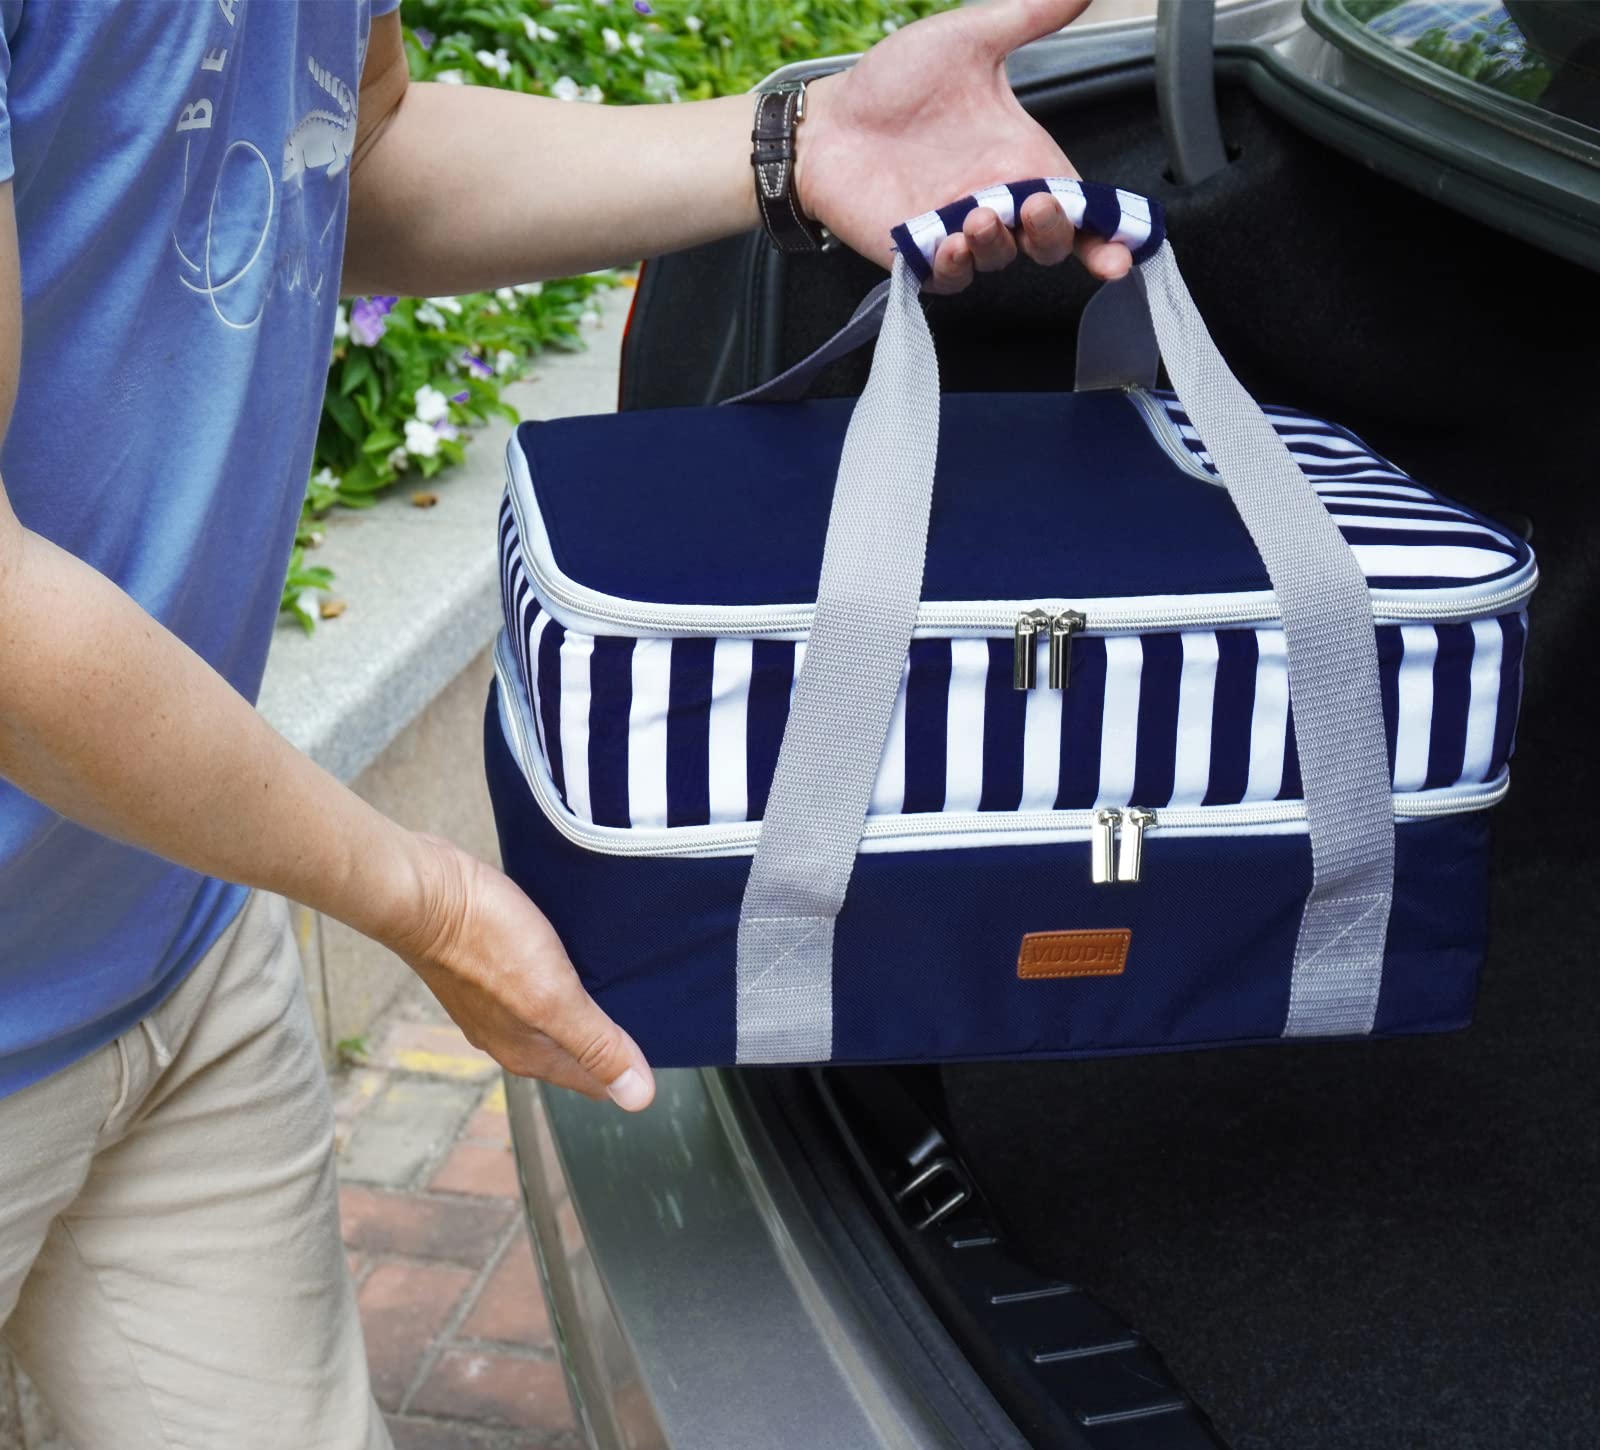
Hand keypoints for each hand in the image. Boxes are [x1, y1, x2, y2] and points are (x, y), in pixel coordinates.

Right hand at [389, 834, 654, 1110]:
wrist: (423, 893)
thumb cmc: (483, 941)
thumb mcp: (553, 996)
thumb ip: (595, 1044)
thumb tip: (638, 1097)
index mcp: (528, 1051)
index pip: (591, 1079)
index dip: (626, 1069)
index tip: (657, 1052)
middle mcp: (508, 1034)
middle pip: (571, 1048)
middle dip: (607, 1038)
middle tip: (647, 1013)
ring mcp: (493, 1001)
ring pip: (551, 1015)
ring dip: (582, 1003)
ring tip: (617, 982)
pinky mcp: (484, 967)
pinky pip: (532, 981)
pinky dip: (558, 975)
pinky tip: (572, 952)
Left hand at [793, 0, 1130, 294]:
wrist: (825, 119)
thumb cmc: (892, 85)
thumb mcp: (969, 40)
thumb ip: (1028, 16)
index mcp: (1020, 159)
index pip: (1079, 206)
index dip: (1106, 232)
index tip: (1124, 247)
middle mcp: (997, 201)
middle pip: (1051, 243)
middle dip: (1057, 234)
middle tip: (1039, 205)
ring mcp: (959, 233)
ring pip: (1003, 261)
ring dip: (1001, 244)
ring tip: (982, 213)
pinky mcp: (919, 255)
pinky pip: (951, 278)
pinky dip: (958, 265)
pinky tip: (953, 240)